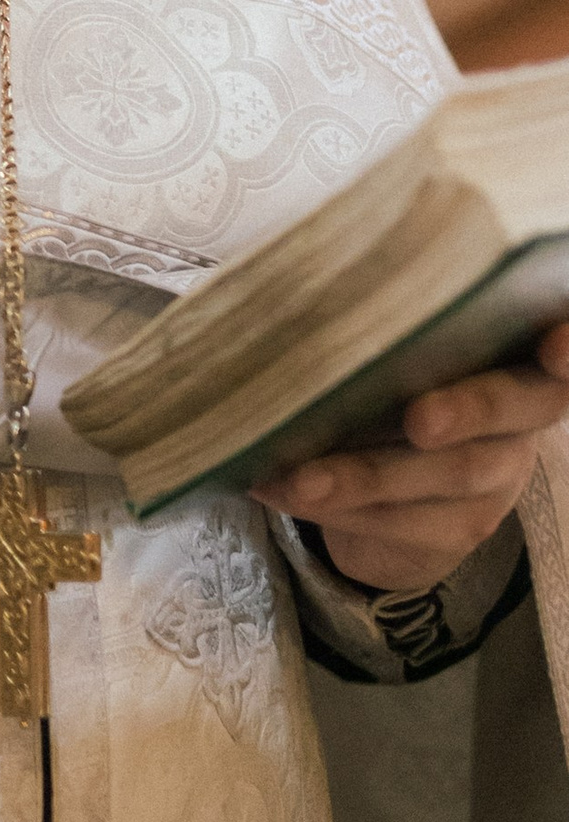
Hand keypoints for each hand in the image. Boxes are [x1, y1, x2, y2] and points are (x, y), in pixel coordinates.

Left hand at [252, 319, 568, 590]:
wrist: (391, 490)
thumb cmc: (387, 383)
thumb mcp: (394, 347)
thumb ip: (386, 323)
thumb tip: (305, 293)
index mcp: (513, 348)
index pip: (558, 346)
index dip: (567, 343)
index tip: (556, 345)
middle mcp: (524, 410)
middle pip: (515, 406)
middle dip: (470, 408)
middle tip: (420, 419)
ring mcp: (500, 474)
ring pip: (449, 473)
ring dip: (365, 475)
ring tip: (297, 477)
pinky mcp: (462, 528)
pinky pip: (405, 520)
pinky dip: (337, 505)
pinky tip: (281, 490)